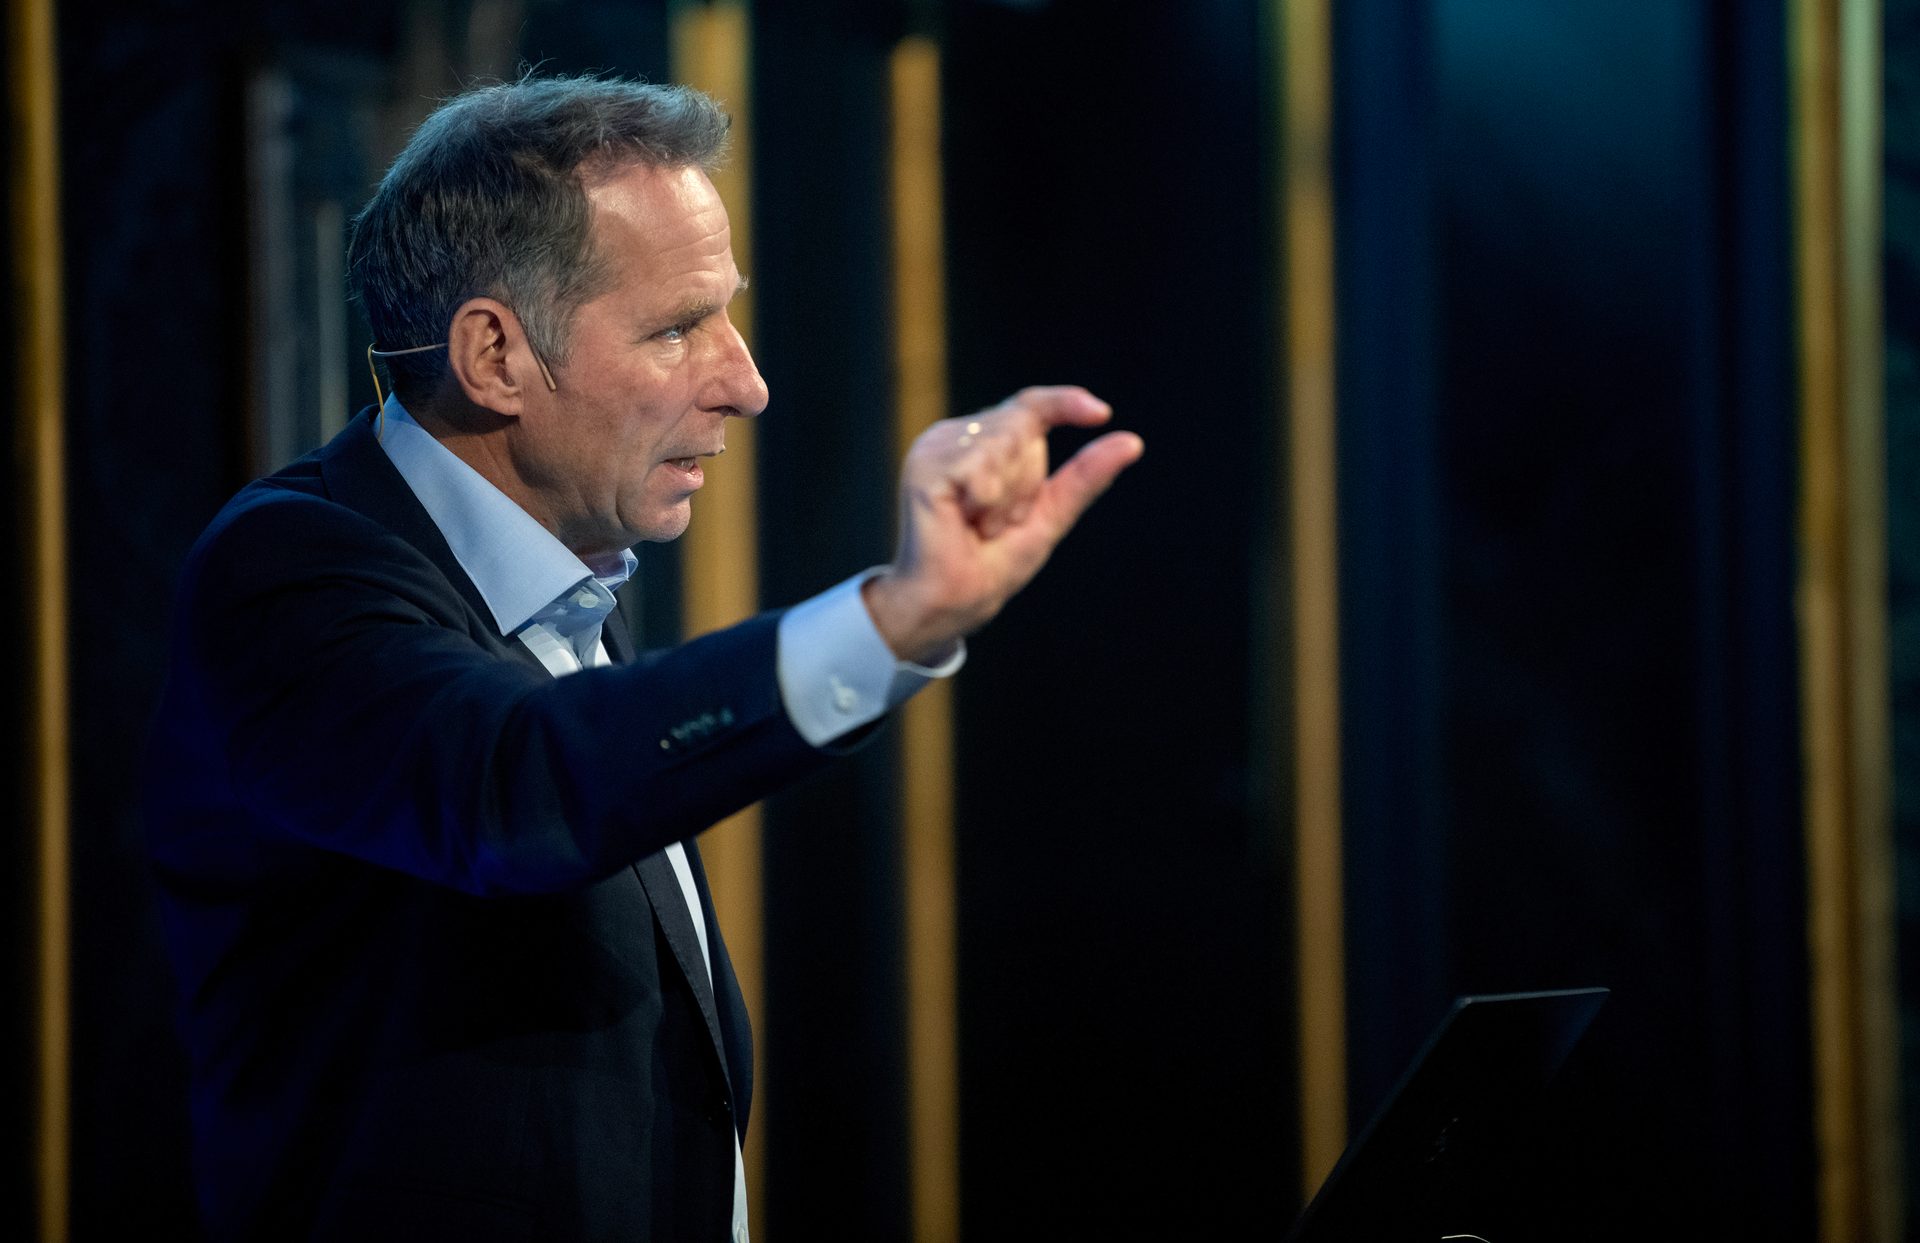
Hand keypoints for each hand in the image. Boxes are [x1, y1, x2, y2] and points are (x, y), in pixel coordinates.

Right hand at [862, 386, 1144, 662]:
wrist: (951, 607)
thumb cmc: (991, 566)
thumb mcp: (1050, 517)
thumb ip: (1084, 478)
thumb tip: (1133, 442)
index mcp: (986, 444)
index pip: (1031, 406)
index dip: (1065, 402)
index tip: (1101, 414)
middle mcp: (958, 437)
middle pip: (1024, 424)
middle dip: (1027, 482)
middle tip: (996, 522)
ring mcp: (937, 447)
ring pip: (1004, 441)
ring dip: (1005, 497)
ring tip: (977, 524)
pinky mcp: (924, 465)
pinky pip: (981, 465)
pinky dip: (986, 501)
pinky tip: (961, 520)